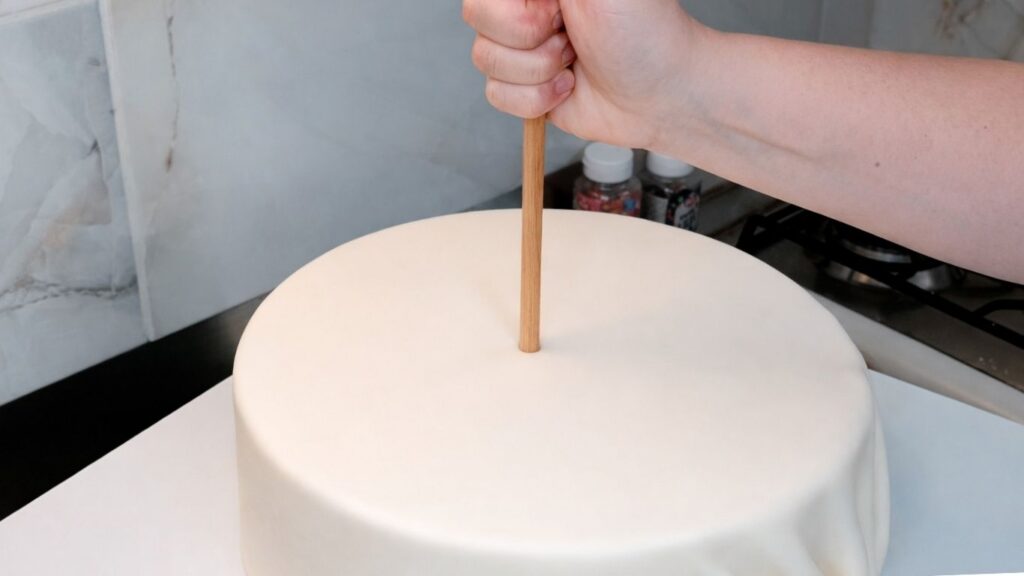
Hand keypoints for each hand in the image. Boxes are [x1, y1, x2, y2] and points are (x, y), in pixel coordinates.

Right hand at [463, 0, 706, 149]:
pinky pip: (497, 95)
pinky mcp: (522, 87)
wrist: (662, 94)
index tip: (557, 8)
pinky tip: (567, 86)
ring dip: (539, 70)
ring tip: (574, 61)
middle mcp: (525, 7)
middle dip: (529, 37)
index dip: (518, 8)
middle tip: (570, 34)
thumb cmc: (644, 33)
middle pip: (477, 17)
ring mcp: (521, 47)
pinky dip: (537, 98)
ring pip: (485, 60)